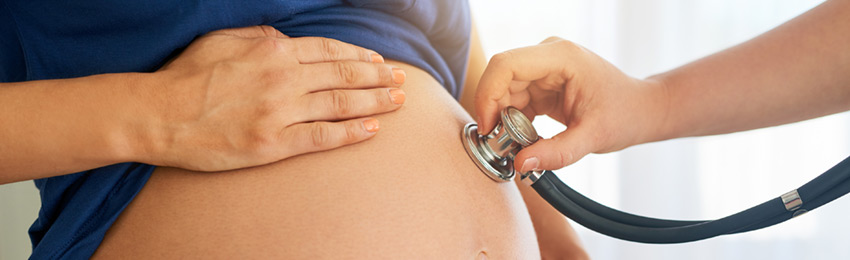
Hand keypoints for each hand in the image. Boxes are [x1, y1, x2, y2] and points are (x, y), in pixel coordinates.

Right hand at [143, 26, 405, 170]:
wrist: (159, 114)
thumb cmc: (187, 76)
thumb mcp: (224, 39)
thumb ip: (262, 37)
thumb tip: (288, 40)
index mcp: (274, 51)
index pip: (329, 51)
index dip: (359, 56)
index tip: (378, 61)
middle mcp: (284, 79)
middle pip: (343, 76)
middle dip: (378, 77)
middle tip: (401, 80)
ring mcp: (281, 113)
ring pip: (341, 105)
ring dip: (375, 102)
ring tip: (397, 102)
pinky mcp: (274, 144)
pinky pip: (323, 137)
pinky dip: (351, 133)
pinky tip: (371, 130)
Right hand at [475, 37, 666, 171]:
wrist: (640, 110)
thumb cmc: (625, 114)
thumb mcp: (593, 137)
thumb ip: (557, 152)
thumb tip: (521, 164)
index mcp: (561, 57)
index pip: (506, 65)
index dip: (488, 94)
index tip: (488, 127)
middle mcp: (547, 57)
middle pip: (500, 78)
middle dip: (493, 112)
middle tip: (500, 145)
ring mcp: (543, 69)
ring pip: (503, 91)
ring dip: (502, 119)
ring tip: (515, 146)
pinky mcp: (541, 84)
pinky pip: (513, 100)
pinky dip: (512, 122)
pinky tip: (524, 140)